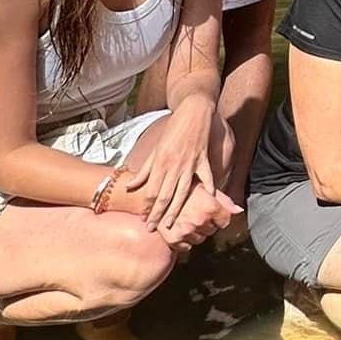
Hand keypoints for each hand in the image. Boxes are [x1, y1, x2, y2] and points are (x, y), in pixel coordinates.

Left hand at [122, 100, 213, 232]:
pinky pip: (206, 177)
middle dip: (157, 214)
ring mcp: (189, 163)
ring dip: (176, 209)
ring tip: (171, 225)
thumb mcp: (156, 148)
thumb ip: (145, 169)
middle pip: (164, 195)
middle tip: (152, 229)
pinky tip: (209, 201)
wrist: (192, 110)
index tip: (143, 219)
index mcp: (160, 162)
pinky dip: (208, 188)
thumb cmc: (173, 128)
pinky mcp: (203, 159)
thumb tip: (131, 187)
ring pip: (182, 191)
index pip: (151, 190)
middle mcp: (173, 165)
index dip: (147, 206)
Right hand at [156, 182, 239, 250]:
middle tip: (195, 212)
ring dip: (196, 232)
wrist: (153, 193)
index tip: (210, 211)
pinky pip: (187, 246)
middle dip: (207, 223)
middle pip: (212, 230)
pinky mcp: (174, 239)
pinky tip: (179, 227)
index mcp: (210, 206)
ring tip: (186, 219)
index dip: (218, 217)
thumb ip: (224, 200)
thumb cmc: (181, 187)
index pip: (224, 221)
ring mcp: (187, 231)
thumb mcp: (205, 188)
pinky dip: (184, 240)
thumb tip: (238, 211)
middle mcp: (200, 220)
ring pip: (200, 239)